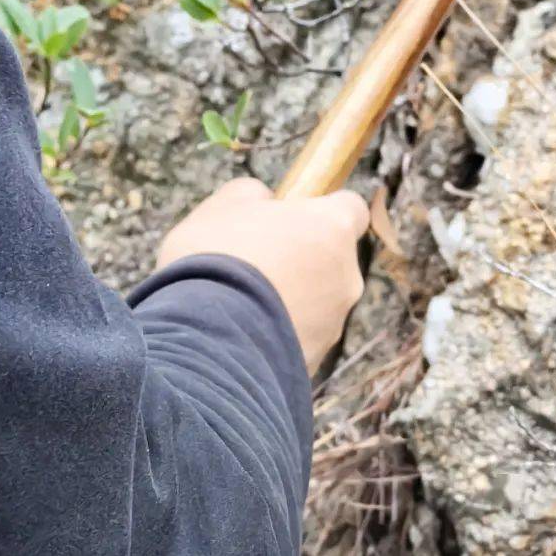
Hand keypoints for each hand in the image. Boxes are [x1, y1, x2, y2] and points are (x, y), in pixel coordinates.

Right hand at [156, 177, 368, 372]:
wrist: (204, 339)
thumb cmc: (215, 257)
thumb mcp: (224, 205)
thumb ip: (254, 194)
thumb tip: (264, 202)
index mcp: (332, 228)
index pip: (352, 207)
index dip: (322, 207)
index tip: (292, 213)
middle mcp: (346, 276)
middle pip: (330, 257)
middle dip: (299, 256)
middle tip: (253, 259)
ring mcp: (333, 324)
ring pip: (315, 300)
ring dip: (287, 297)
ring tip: (238, 302)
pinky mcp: (315, 361)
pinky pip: (297, 336)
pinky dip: (276, 331)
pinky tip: (239, 332)